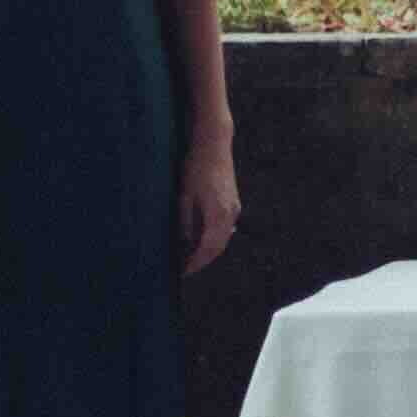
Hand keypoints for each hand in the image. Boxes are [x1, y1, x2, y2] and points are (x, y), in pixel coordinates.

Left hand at [174, 141, 244, 277]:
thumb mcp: (184, 197)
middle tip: (185, 268)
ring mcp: (234, 208)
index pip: (208, 249)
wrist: (214, 145)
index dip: (195, 263)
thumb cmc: (196, 168)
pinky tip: (200, 238)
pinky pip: (224, 228)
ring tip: (190, 255)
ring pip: (223, 238)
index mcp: (218, 215)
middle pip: (218, 247)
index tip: (182, 272)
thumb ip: (186, 222)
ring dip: (208, 249)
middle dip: (202, 260)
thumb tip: (184, 243)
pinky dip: (213, 237)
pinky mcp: (232, 202)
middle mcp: (230, 215)